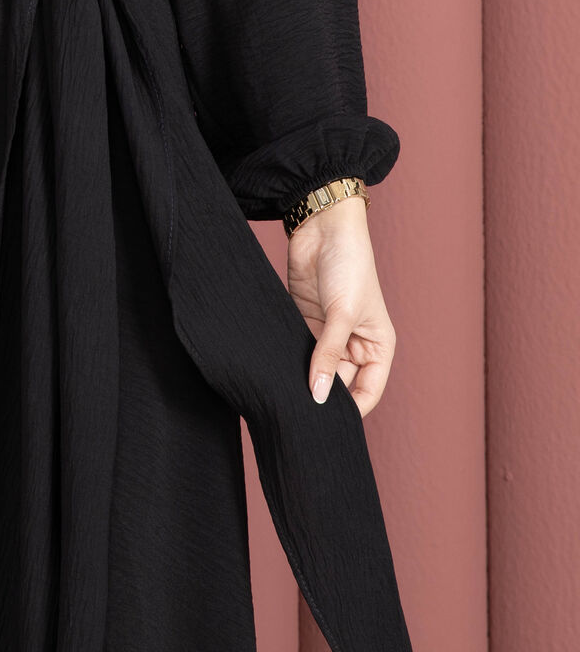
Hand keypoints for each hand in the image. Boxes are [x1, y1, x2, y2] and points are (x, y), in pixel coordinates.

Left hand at [284, 194, 394, 416]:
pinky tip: (274, 371)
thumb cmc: (349, 264)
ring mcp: (328, 334)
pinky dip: (289, 361)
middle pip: (338, 384)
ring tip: (282, 396)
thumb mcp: (342, 313)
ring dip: (302, 379)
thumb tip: (318, 396)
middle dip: (321, 396)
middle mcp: (353, 344)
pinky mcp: (305, 321)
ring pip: (315, 369)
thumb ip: (328, 355)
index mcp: (377, 346)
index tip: (326, 426)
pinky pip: (298, 351)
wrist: (323, 225)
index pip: (367, 392)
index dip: (350, 410)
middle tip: (298, 416)